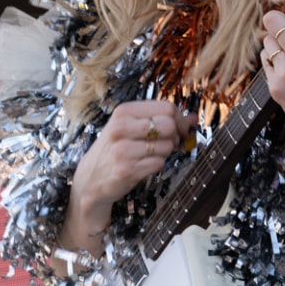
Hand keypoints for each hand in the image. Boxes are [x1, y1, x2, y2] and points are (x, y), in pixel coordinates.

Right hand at [68, 101, 194, 235]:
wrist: (91, 178)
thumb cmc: (115, 148)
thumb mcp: (133, 127)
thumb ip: (162, 119)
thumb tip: (194, 118)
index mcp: (124, 111)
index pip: (166, 107)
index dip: (181, 119)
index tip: (182, 129)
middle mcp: (121, 128)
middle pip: (169, 125)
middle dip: (175, 136)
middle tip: (169, 143)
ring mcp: (123, 149)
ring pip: (166, 146)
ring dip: (165, 153)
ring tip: (150, 154)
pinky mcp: (127, 169)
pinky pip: (159, 163)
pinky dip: (156, 165)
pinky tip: (143, 165)